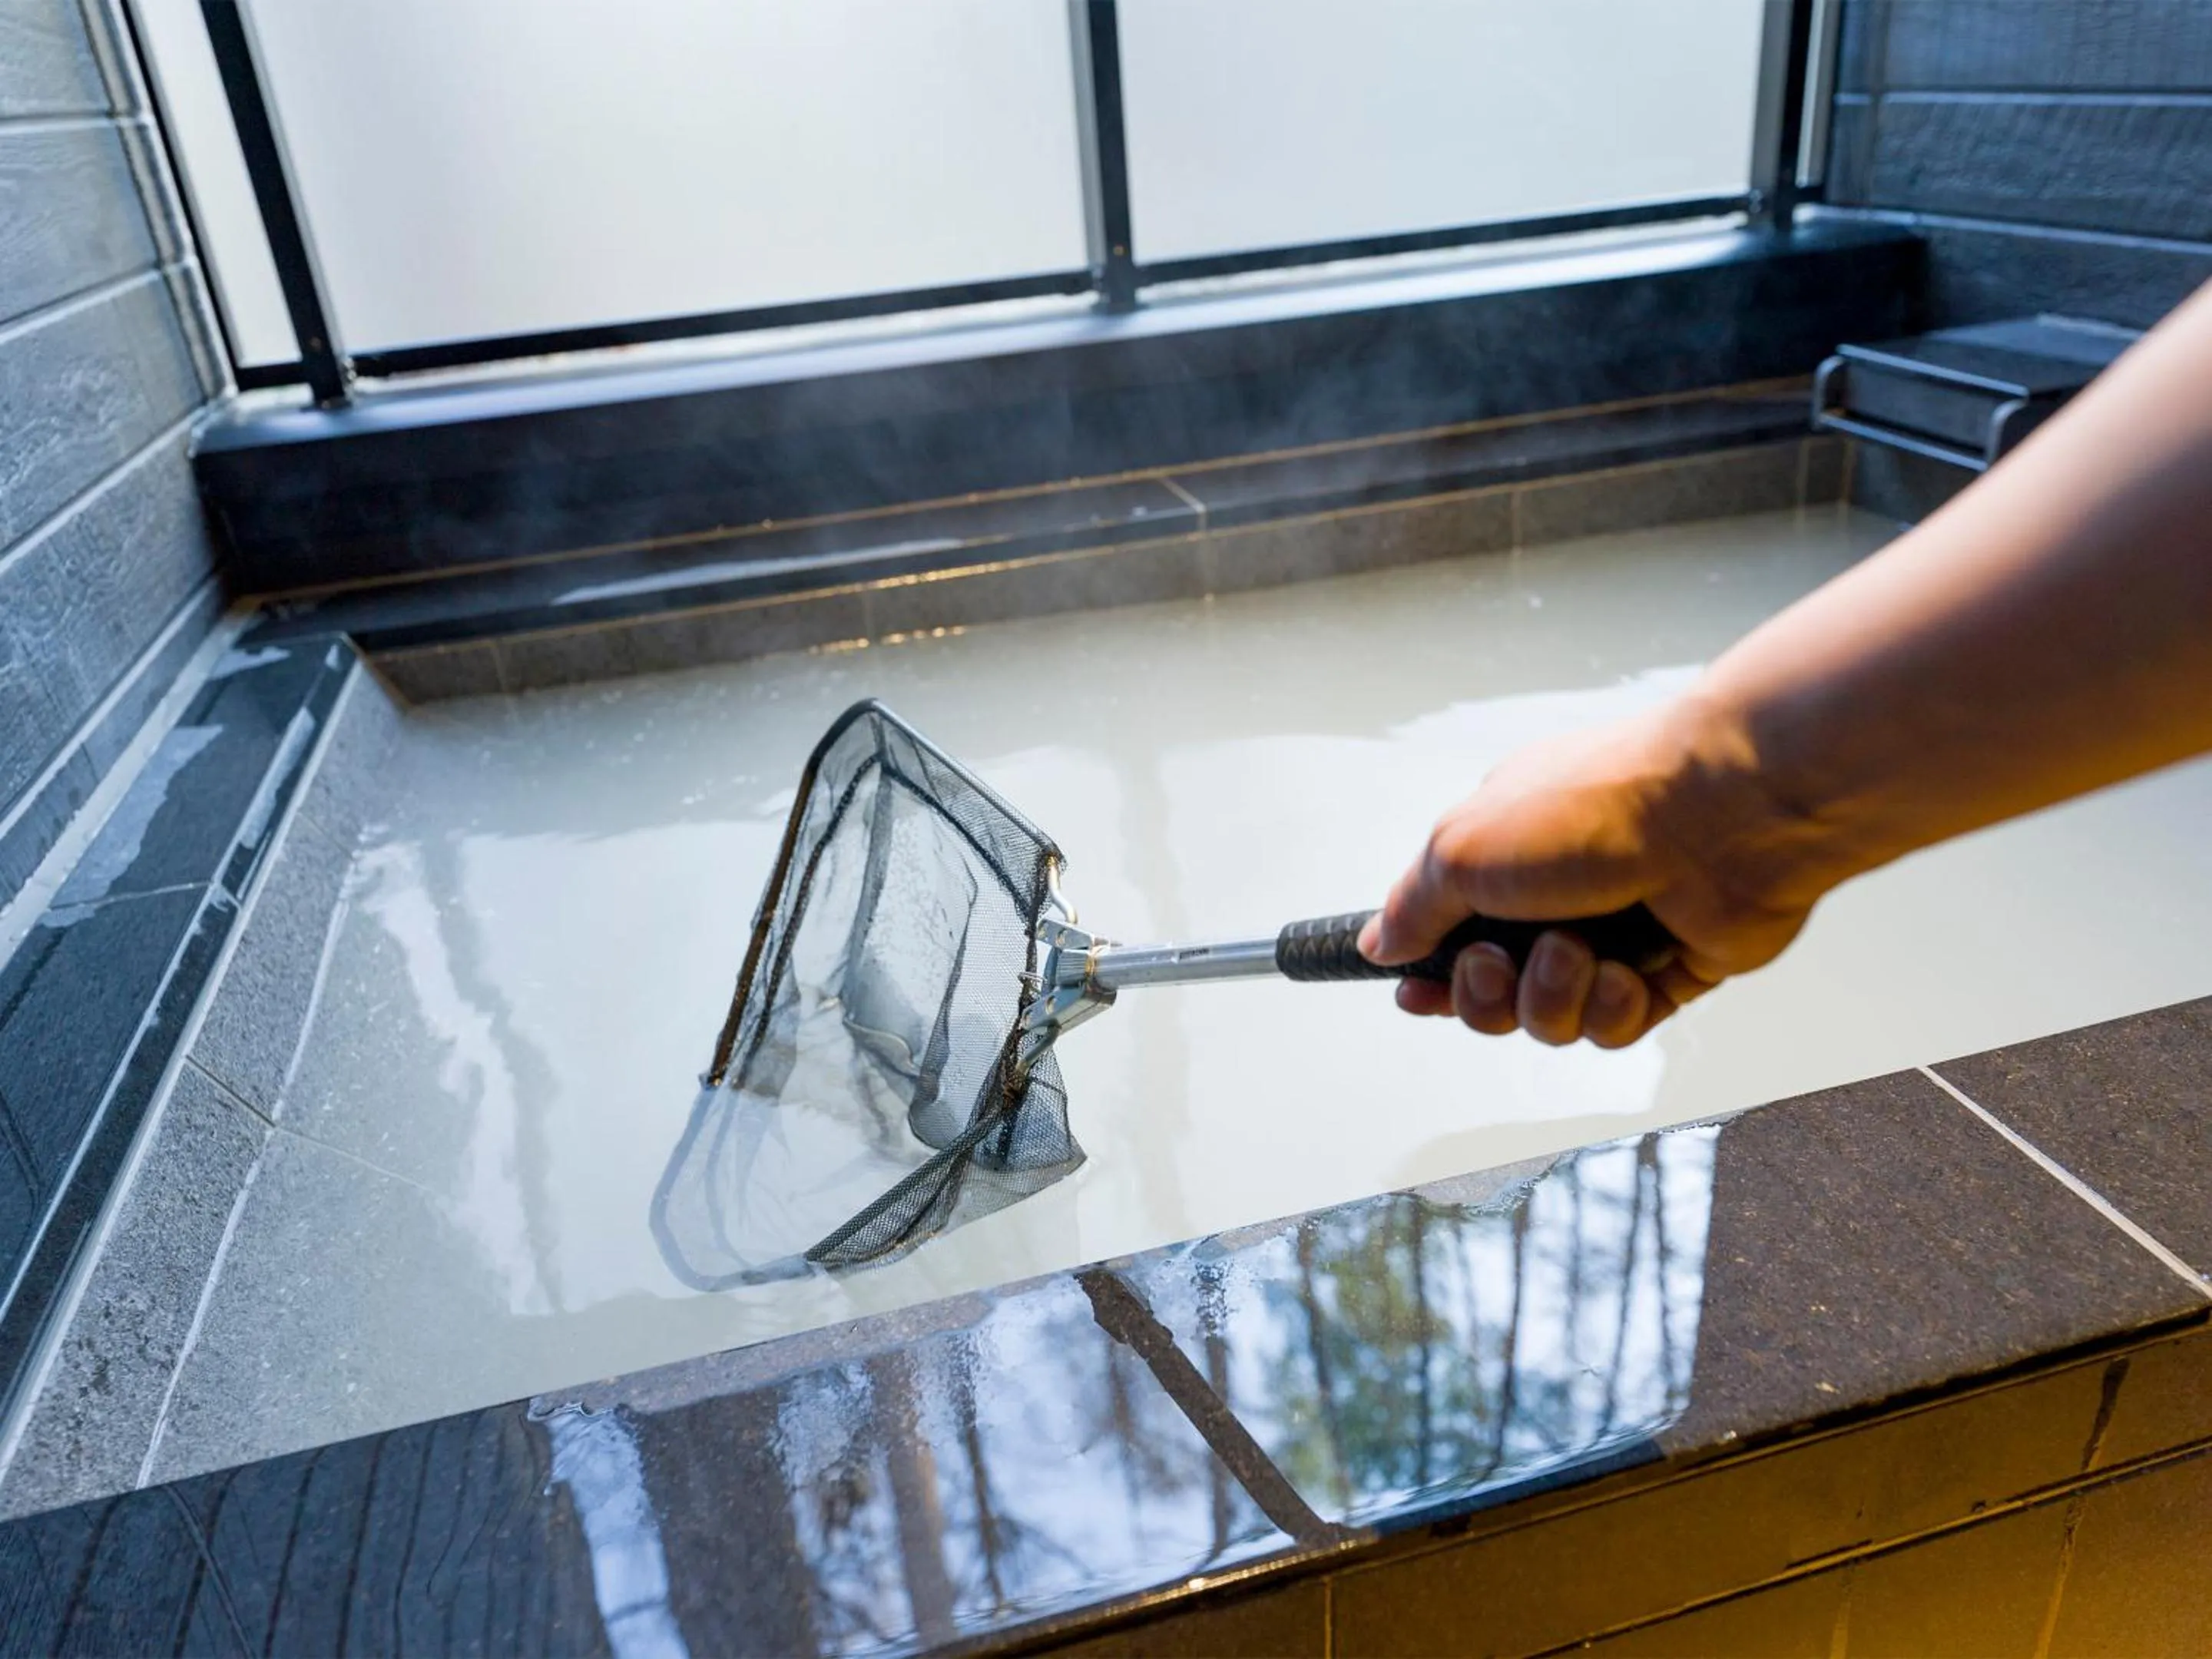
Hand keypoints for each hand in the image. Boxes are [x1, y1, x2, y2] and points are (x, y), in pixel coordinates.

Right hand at [1357, 695, 1835, 1047]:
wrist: (1723, 816)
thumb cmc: (1593, 808)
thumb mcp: (1463, 846)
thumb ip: (1413, 904)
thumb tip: (1378, 942)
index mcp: (1504, 850)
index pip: (1446, 931)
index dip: (1429, 974)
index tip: (1416, 992)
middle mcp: (1557, 892)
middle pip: (1491, 991)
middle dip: (1486, 994)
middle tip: (1498, 963)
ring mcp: (1614, 933)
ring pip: (1551, 1016)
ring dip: (1553, 995)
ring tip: (1578, 951)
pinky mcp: (1669, 970)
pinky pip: (1616, 1025)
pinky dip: (1614, 1005)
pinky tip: (1628, 970)